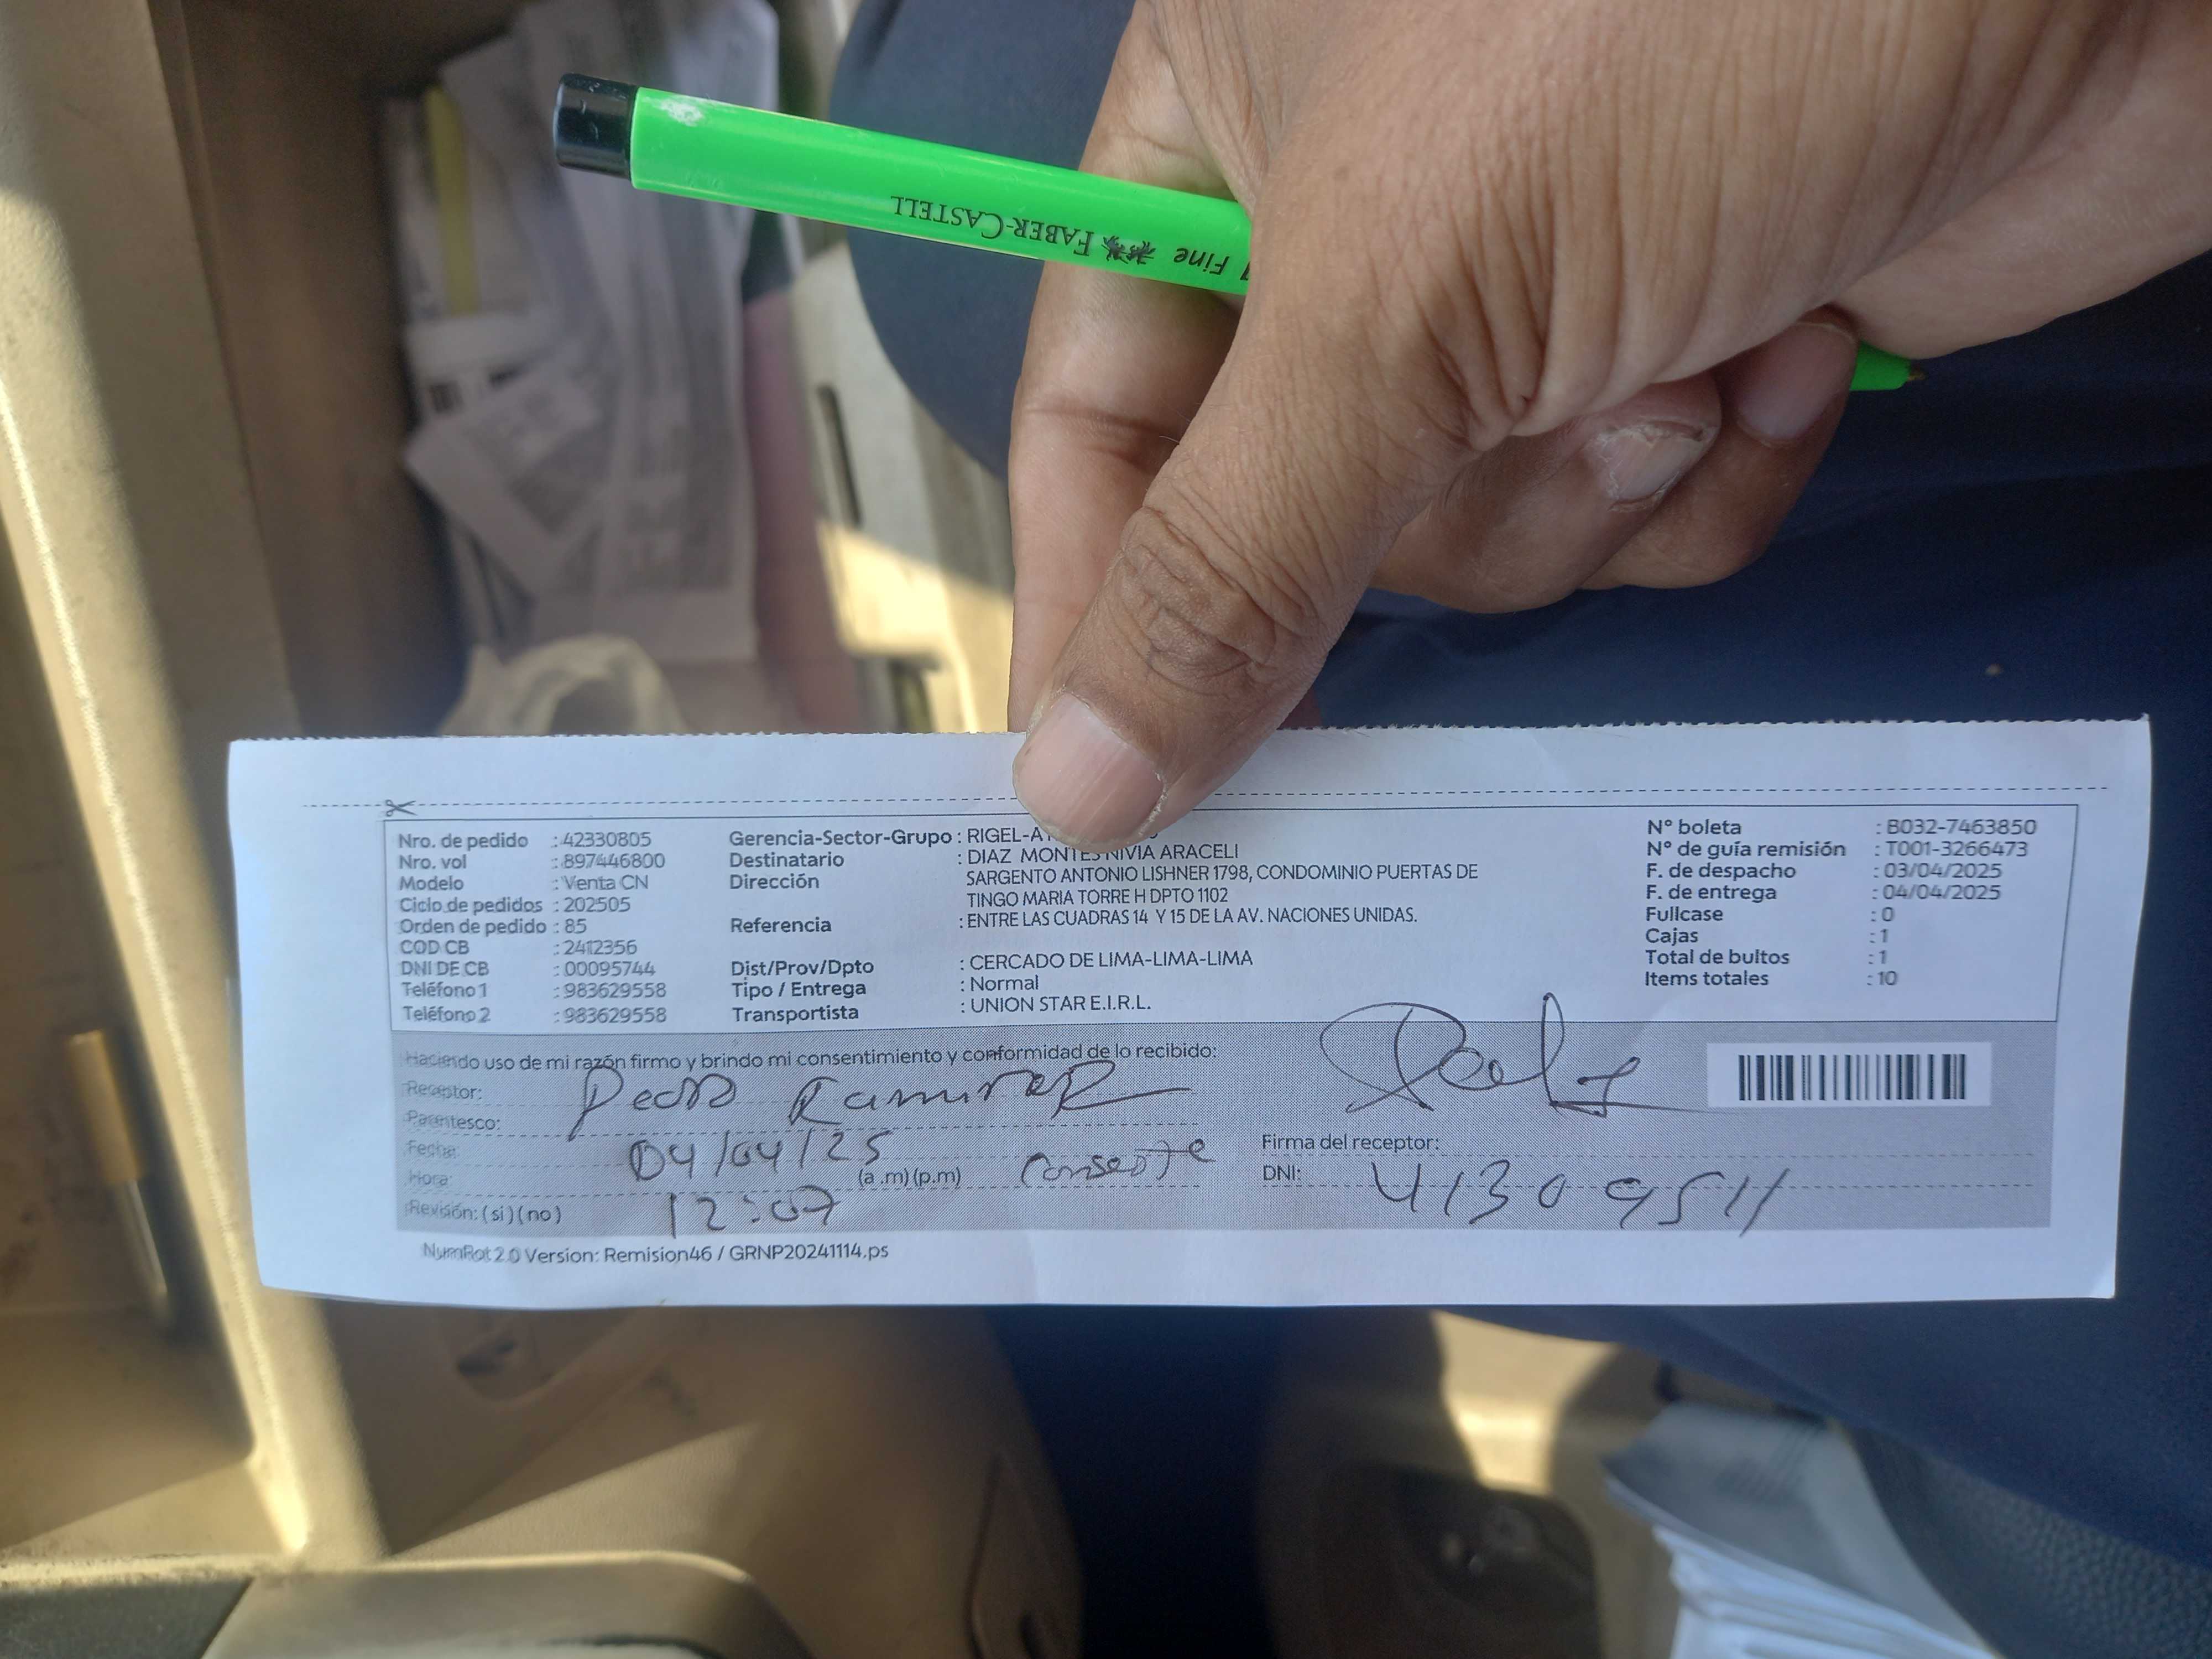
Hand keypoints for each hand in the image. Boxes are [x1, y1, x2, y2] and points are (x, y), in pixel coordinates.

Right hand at [1007, 0, 2211, 847]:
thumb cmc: (1680, 35)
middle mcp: (1372, 208)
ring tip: (1691, 352)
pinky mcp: (1695, 342)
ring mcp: (1540, 281)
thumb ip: (1229, 559)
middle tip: (1528, 431)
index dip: (1098, 594)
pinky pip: (1636, 521)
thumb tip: (1077, 787)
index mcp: (1229, 117)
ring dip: (1590, 487)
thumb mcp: (1398, 295)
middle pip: (1299, 497)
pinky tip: (1795, 346)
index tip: (1097, 785)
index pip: (1096, 403)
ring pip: (1480, 531)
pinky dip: (1716, 477)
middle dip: (1431, 510)